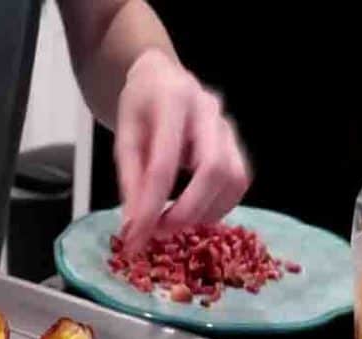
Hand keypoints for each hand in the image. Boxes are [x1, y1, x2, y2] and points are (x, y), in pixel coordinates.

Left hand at [115, 48, 249, 247]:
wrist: (162, 79)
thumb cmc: (140, 108)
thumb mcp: (123, 137)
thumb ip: (129, 180)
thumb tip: (132, 228)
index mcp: (173, 101)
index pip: (166, 162)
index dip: (151, 205)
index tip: (135, 237)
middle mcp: (208, 110)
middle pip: (214, 169)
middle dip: (188, 210)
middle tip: (159, 231)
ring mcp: (227, 126)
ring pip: (234, 178)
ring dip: (206, 211)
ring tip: (173, 223)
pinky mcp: (236, 143)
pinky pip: (238, 181)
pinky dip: (218, 206)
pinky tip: (193, 212)